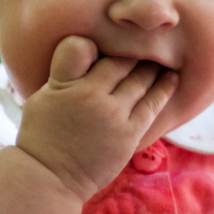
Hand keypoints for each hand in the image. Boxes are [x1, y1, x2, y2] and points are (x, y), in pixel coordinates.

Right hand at [15, 36, 177, 201]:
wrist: (51, 177)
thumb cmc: (42, 136)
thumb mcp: (41, 97)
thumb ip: (63, 73)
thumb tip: (84, 50)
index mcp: (66, 84)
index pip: (83, 47)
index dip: (98, 41)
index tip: (111, 36)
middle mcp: (91, 95)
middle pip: (119, 61)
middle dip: (132, 49)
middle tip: (146, 40)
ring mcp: (113, 115)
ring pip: (140, 80)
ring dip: (152, 66)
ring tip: (162, 55)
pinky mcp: (129, 134)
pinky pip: (152, 105)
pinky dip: (164, 89)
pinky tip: (172, 78)